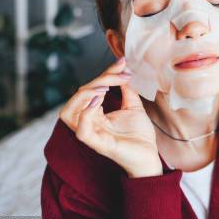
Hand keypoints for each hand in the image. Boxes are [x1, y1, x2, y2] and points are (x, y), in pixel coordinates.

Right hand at [59, 57, 161, 177]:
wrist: (149, 156)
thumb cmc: (139, 135)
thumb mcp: (133, 106)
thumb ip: (126, 90)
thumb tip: (123, 70)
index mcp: (95, 113)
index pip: (92, 89)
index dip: (105, 73)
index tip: (122, 62)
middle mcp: (88, 122)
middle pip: (79, 96)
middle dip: (98, 79)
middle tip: (121, 73)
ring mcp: (90, 133)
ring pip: (69, 111)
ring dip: (85, 94)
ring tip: (105, 87)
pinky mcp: (96, 144)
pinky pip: (80, 129)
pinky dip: (86, 113)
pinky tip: (99, 100)